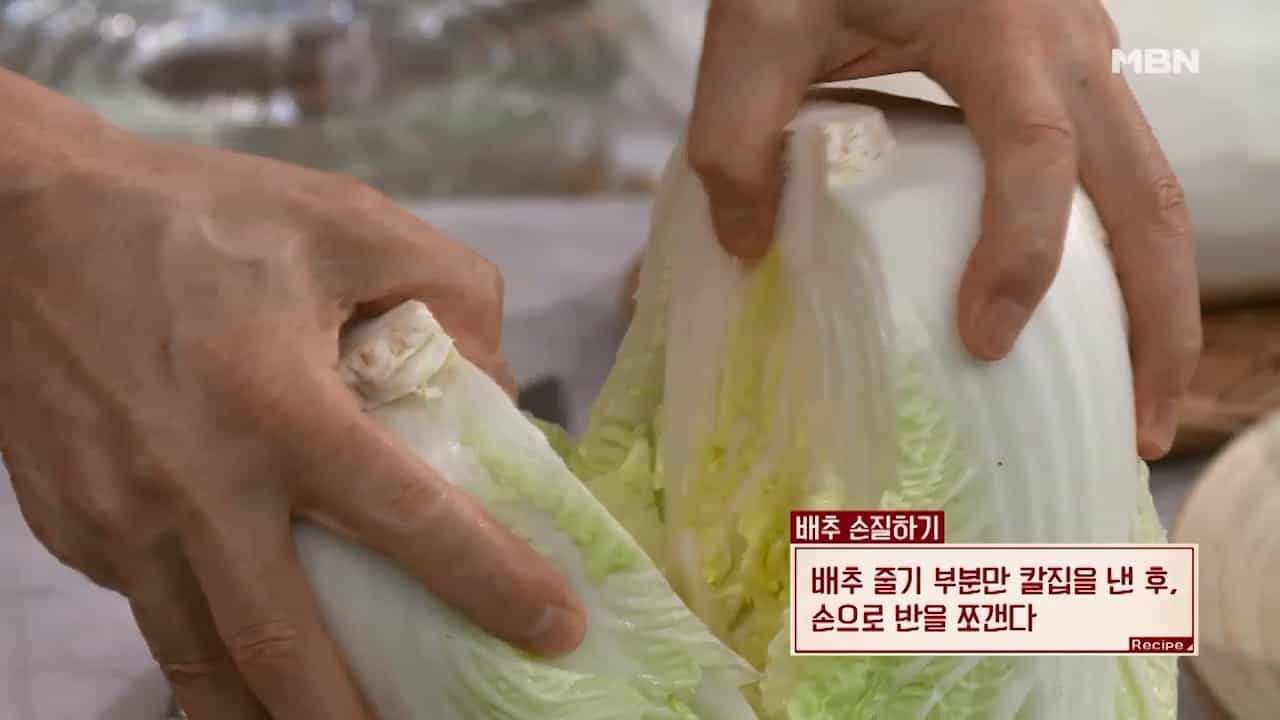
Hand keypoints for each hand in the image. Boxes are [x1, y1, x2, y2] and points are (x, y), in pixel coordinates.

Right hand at [0, 71, 584, 719]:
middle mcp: (197, 486)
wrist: (20, 219)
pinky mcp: (76, 532)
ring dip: (271, 716)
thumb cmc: (195, 215)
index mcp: (277, 405)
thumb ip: (451, 292)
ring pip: (202, 662)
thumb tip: (494, 393)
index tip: (554, 628)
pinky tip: (256, 651)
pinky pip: (157, 612)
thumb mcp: (347, 221)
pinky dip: (211, 650)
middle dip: (352, 719)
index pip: (408, 521)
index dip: (492, 584)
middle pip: (284, 650)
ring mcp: (122, 524)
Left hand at [687, 0, 1200, 458]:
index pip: (1035, 151)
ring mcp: (1087, 54)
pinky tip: (1090, 313)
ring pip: (1153, 187)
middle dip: (1157, 319)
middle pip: (1148, 193)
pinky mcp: (1075, 70)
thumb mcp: (754, 29)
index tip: (984, 340)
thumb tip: (750, 251)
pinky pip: (1121, 170)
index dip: (1022, 252)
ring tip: (1138, 395)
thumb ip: (736, 139)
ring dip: (1157, 295)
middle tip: (1141, 427)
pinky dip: (1122, 252)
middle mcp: (1069, 44)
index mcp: (997, 28)